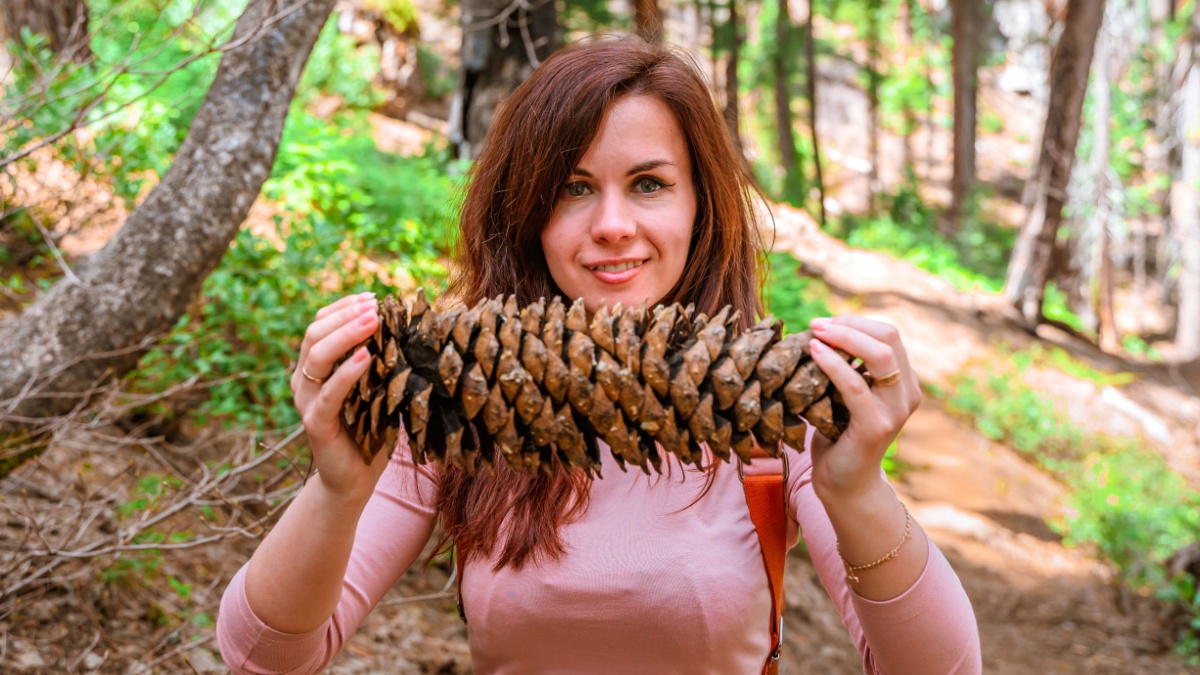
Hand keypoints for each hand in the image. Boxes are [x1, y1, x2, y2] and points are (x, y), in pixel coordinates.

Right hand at [290, 292, 390, 503]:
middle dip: (346, 315)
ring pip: (317, 357)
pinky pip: (329, 394)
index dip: (344, 307)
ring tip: (373, 321)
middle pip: (315, 334)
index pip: (321, 324)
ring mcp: (307, 401)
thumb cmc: (370, 431)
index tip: (373, 296)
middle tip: (375, 306)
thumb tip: (412, 329)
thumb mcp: (378, 389)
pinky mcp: (315, 424)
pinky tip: (365, 357)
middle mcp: (305, 380)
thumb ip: (383, 362)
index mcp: (316, 368)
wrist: (354, 481)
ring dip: (346, 334)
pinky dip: (347, 373)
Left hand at [805, 315, 920, 504]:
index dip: (855, 322)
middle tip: (816, 324)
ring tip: (814, 334)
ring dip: (843, 338)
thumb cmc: (838, 434)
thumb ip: (848, 367)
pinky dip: (833, 364)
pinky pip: (854, 385)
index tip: (824, 323)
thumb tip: (822, 330)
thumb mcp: (846, 394)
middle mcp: (907, 393)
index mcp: (904, 381)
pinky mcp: (875, 426)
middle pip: (889, 338)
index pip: (888, 335)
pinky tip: (814, 353)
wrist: (843, 483)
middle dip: (849, 325)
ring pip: (880, 356)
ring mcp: (895, 410)